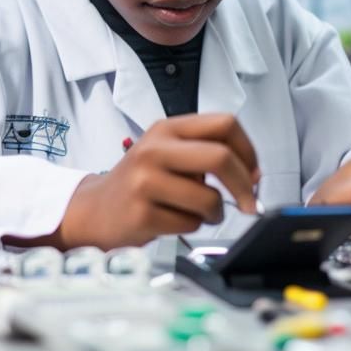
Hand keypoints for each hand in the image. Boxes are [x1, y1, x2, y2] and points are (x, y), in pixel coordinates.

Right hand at [57, 113, 260, 248]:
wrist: (96, 209)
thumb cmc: (141, 182)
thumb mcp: (168, 153)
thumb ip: (207, 153)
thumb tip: (254, 175)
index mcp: (167, 128)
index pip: (224, 124)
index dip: (248, 150)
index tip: (254, 173)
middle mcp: (155, 149)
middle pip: (220, 157)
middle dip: (245, 185)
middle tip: (249, 203)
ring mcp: (145, 181)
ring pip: (209, 199)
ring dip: (214, 213)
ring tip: (198, 213)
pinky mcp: (142, 213)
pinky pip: (190, 224)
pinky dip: (191, 227)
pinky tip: (173, 220)